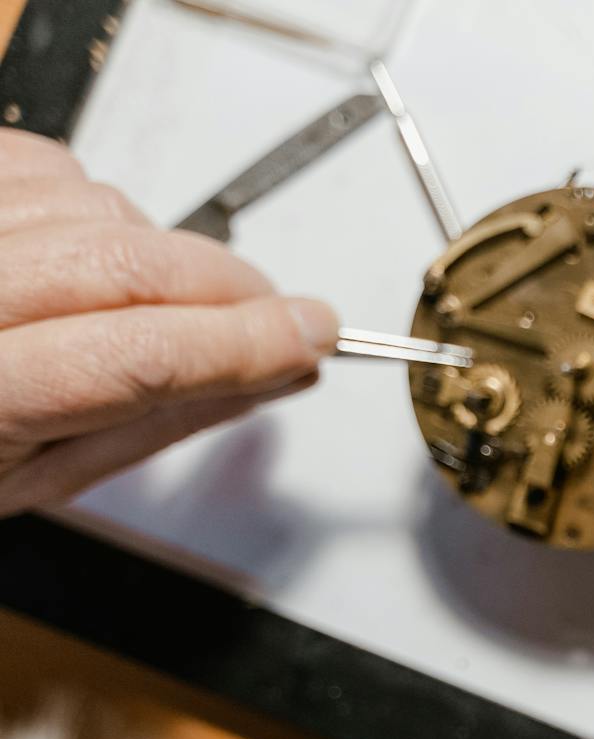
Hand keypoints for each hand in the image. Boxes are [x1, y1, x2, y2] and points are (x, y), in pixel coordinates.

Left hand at [0, 130, 337, 514]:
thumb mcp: (37, 479)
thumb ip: (157, 424)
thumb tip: (269, 377)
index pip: (134, 359)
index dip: (240, 343)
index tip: (311, 337)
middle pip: (122, 265)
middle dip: (226, 288)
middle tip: (279, 319)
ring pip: (94, 204)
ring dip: (159, 249)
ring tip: (164, 301)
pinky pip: (43, 160)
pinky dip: (92, 199)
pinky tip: (91, 247)